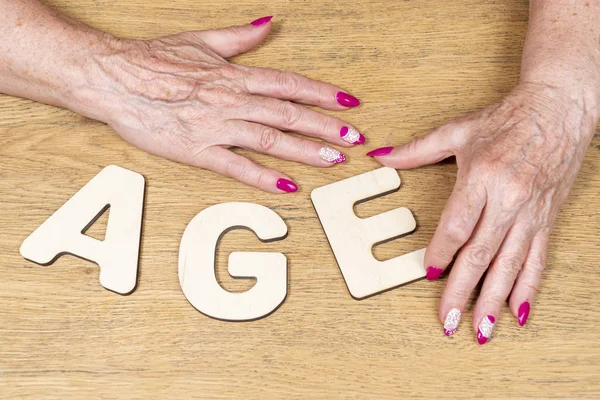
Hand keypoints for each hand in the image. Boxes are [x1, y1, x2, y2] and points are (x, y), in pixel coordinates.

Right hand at [78, 17, 363, 192]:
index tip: (348, 102)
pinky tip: (287, 186)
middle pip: (288, 114)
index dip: (321, 93)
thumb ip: (239, 37)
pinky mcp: (197, 150)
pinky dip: (263, 178)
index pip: (289, 84)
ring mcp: (216, 126)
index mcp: (233, 75)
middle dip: (325, 126)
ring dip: (306, 150)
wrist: (112, 78)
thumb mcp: (200, 40)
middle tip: (354, 138)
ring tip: (334, 160)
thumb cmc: (152, 60)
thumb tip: (269, 24)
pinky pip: (236, 166)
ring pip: (270, 139)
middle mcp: (231, 100)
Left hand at [368, 83, 597, 342]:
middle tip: (449, 321)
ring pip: (510, 264)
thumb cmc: (509, 117)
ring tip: (482, 330)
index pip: (457, 225)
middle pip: (481, 253)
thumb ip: (417, 149)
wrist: (560, 106)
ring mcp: (530, 211)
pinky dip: (528, 287)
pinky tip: (519, 311)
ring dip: (494, 300)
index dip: (441, 252)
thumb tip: (380, 157)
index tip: (429, 274)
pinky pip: (537, 258)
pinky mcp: (547, 217)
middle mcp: (508, 198)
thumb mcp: (458, 129)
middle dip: (463, 291)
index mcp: (481, 175)